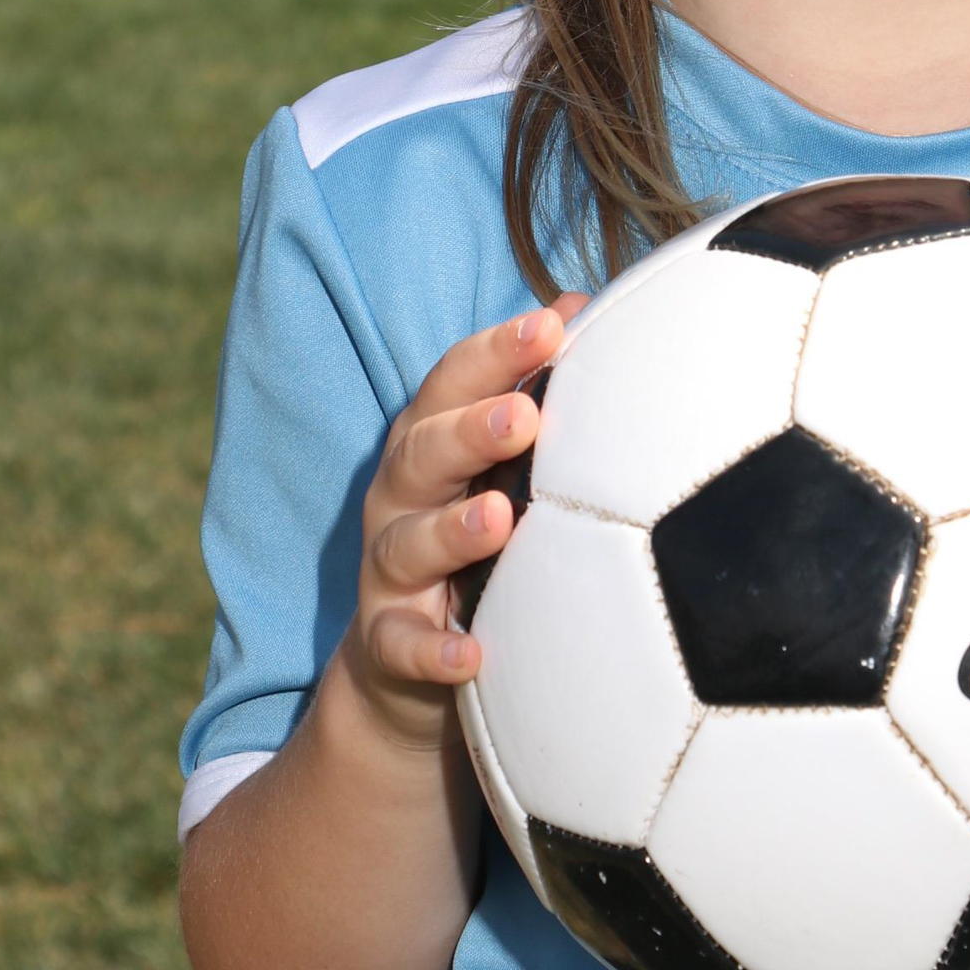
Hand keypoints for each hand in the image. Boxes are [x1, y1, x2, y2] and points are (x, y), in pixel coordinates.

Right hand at [342, 296, 585, 749]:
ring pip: (408, 544)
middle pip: (423, 452)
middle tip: (526, 414)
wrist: (401, 666)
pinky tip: (471, 655)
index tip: (552, 324)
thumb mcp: (497, 465)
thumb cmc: (473, 541)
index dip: (496, 351)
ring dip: (451, 530)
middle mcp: (400, 499)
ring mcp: (389, 572)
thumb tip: (581, 303)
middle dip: (471, 429)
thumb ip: (530, 389)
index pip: (454, 383)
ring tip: (499, 520)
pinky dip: (433, 652)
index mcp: (431, 444)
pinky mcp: (387, 644)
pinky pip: (403, 647)